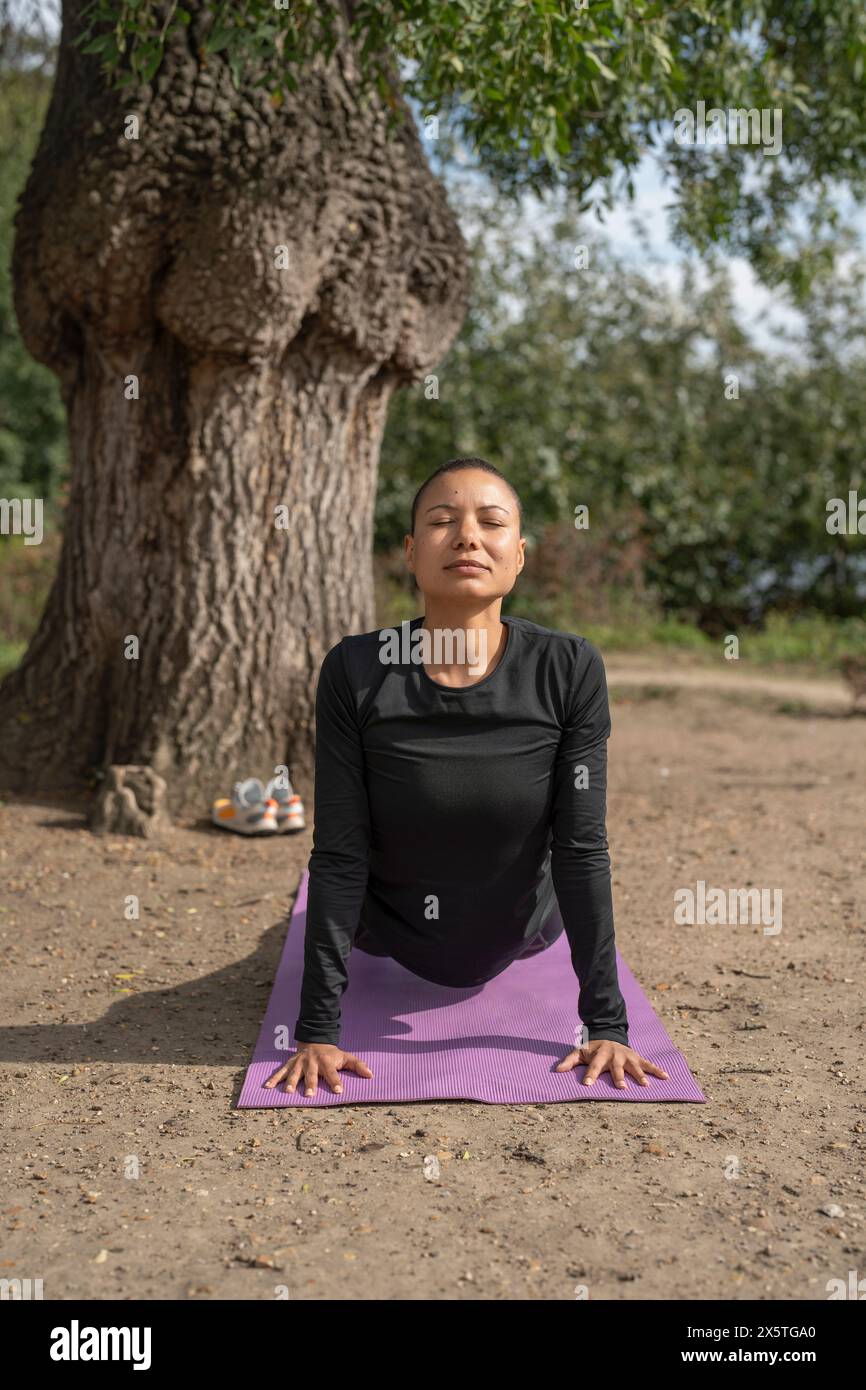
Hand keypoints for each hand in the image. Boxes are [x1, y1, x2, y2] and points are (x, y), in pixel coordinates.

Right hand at [263, 1043, 373, 1095]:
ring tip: (288, 1092)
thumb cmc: (331, 1054)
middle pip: (312, 1074)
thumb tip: (371, 1075)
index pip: (332, 1072)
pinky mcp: (290, 1064)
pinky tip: (267, 1087)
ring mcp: (299, 1063)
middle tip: (310, 1095)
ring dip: (292, 1082)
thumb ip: (358, 1066)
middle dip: (311, 1084)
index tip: (339, 1091)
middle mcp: (312, 1062)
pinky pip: (280, 1072)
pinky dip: (274, 1079)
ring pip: (295, 1073)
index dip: (336, 1081)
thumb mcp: (346, 1057)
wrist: (314, 1041)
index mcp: (326, 1061)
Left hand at [555, 1040, 669, 1087]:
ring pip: (634, 1066)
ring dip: (639, 1075)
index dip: (590, 1075)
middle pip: (616, 1068)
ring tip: (645, 1085)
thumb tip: (557, 1070)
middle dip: (619, 1077)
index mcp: (600, 1054)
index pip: (593, 1066)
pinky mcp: (637, 1057)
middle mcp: (615, 1055)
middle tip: (621, 1088)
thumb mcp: (579, 1051)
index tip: (587, 1085)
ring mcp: (627, 1056)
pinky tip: (666, 1077)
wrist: (608, 1034)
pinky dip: (657, 1070)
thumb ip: (569, 1061)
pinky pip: (648, 1064)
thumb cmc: (592, 1049)